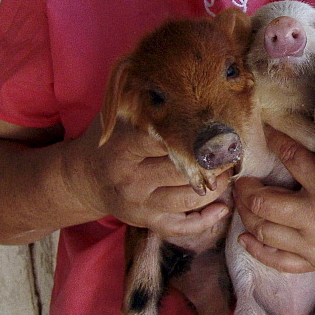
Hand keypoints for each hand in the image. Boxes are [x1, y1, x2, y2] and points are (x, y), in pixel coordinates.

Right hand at [66, 115, 232, 240]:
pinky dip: (205, 221)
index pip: (164, 141)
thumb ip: (145, 106)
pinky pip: (180, 226)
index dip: (193, 135)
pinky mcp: (146, 221)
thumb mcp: (118, 119)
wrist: (84, 178)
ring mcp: (139, 204)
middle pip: (182, 170)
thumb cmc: (109, 141)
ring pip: (188, 198)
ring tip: (228, 172)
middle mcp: (131, 179)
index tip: (216, 127)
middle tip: (230, 149)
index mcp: (124, 149)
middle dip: (212, 161)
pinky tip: (223, 209)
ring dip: (216, 187)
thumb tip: (181, 88)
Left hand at [234, 128, 314, 272]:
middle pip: (262, 202)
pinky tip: (245, 236)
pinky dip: (258, 249)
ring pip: (265, 230)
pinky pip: (279, 260)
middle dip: (247, 187)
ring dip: (247, 214)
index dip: (274, 138)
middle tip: (243, 176)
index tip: (265, 129)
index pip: (289, 156)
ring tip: (244, 200)